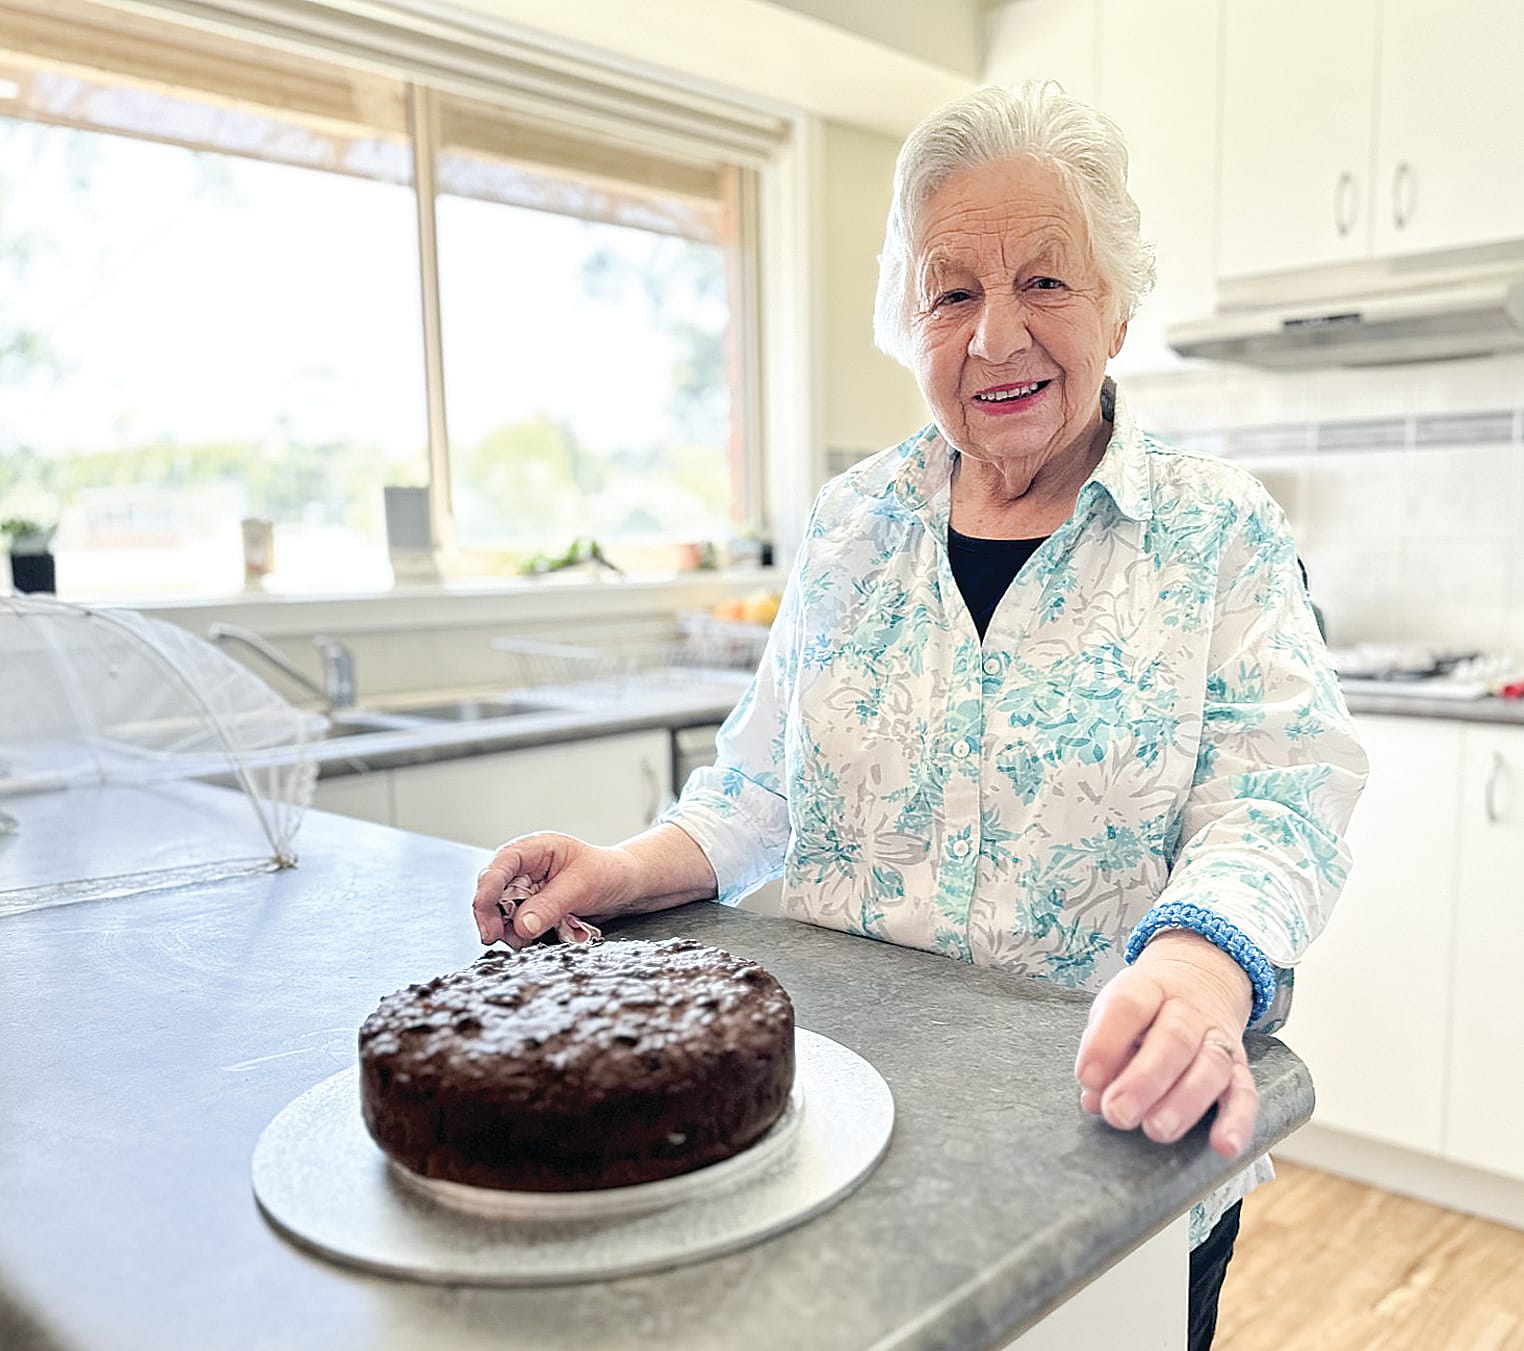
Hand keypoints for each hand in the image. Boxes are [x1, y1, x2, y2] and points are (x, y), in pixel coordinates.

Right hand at [472, 833, 640, 947]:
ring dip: (509, 931)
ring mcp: (527, 891)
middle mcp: (524, 869)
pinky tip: (540, 939)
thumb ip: (550, 905)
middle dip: (492, 916)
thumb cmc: (608, 874)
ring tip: (533, 939)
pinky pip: (516, 927)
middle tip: (495, 937)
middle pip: (491, 892)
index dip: (487, 889)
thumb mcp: (582, 886)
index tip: (484, 912)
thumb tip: (521, 926)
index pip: (500, 865)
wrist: (627, 888)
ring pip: (500, 914)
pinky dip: (523, 937)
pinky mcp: (532, 911)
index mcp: (534, 850)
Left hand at [1073, 930, 1257, 1157]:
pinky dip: (1237, 1122)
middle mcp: (1188, 1010)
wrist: (1200, 979)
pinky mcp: (1240, 1067)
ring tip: (1157, 1130)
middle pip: (1174, 1039)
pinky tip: (1224, 1146)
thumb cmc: (1144, 1008)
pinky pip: (1245, 1094)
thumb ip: (1103, 1051)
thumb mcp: (1115, 1013)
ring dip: (1184, 1103)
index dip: (1106, 1042)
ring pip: (1210, 1067)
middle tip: (1118, 1113)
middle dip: (1144, 1081)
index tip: (1087, 1077)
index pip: (1129, 1005)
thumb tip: (1095, 1097)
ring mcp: (1217, 1037)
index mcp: (1148, 988)